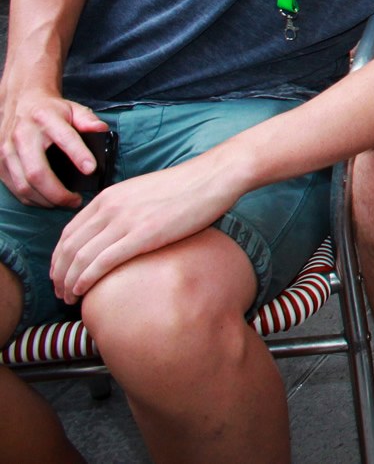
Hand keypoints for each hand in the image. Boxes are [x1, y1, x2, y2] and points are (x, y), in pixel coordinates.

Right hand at [0, 80, 105, 208]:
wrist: (20, 102)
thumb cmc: (50, 110)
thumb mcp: (73, 108)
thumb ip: (88, 120)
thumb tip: (102, 130)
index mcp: (45, 119)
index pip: (64, 138)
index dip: (79, 155)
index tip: (91, 170)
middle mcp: (23, 136)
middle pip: (37, 172)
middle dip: (58, 192)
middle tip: (77, 201)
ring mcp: (7, 151)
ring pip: (23, 185)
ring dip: (45, 200)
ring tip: (65, 203)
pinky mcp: (0, 164)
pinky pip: (15, 189)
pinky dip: (31, 199)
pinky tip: (47, 200)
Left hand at [49, 154, 242, 303]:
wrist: (213, 177)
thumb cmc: (186, 186)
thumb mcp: (143, 192)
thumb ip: (124, 209)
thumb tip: (117, 231)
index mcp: (108, 197)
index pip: (68, 232)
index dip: (59, 257)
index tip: (60, 273)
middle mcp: (109, 207)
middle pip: (69, 247)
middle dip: (59, 273)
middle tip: (60, 292)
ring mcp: (125, 221)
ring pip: (80, 257)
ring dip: (68, 281)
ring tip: (69, 297)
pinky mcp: (143, 235)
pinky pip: (102, 262)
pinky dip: (86, 279)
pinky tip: (82, 290)